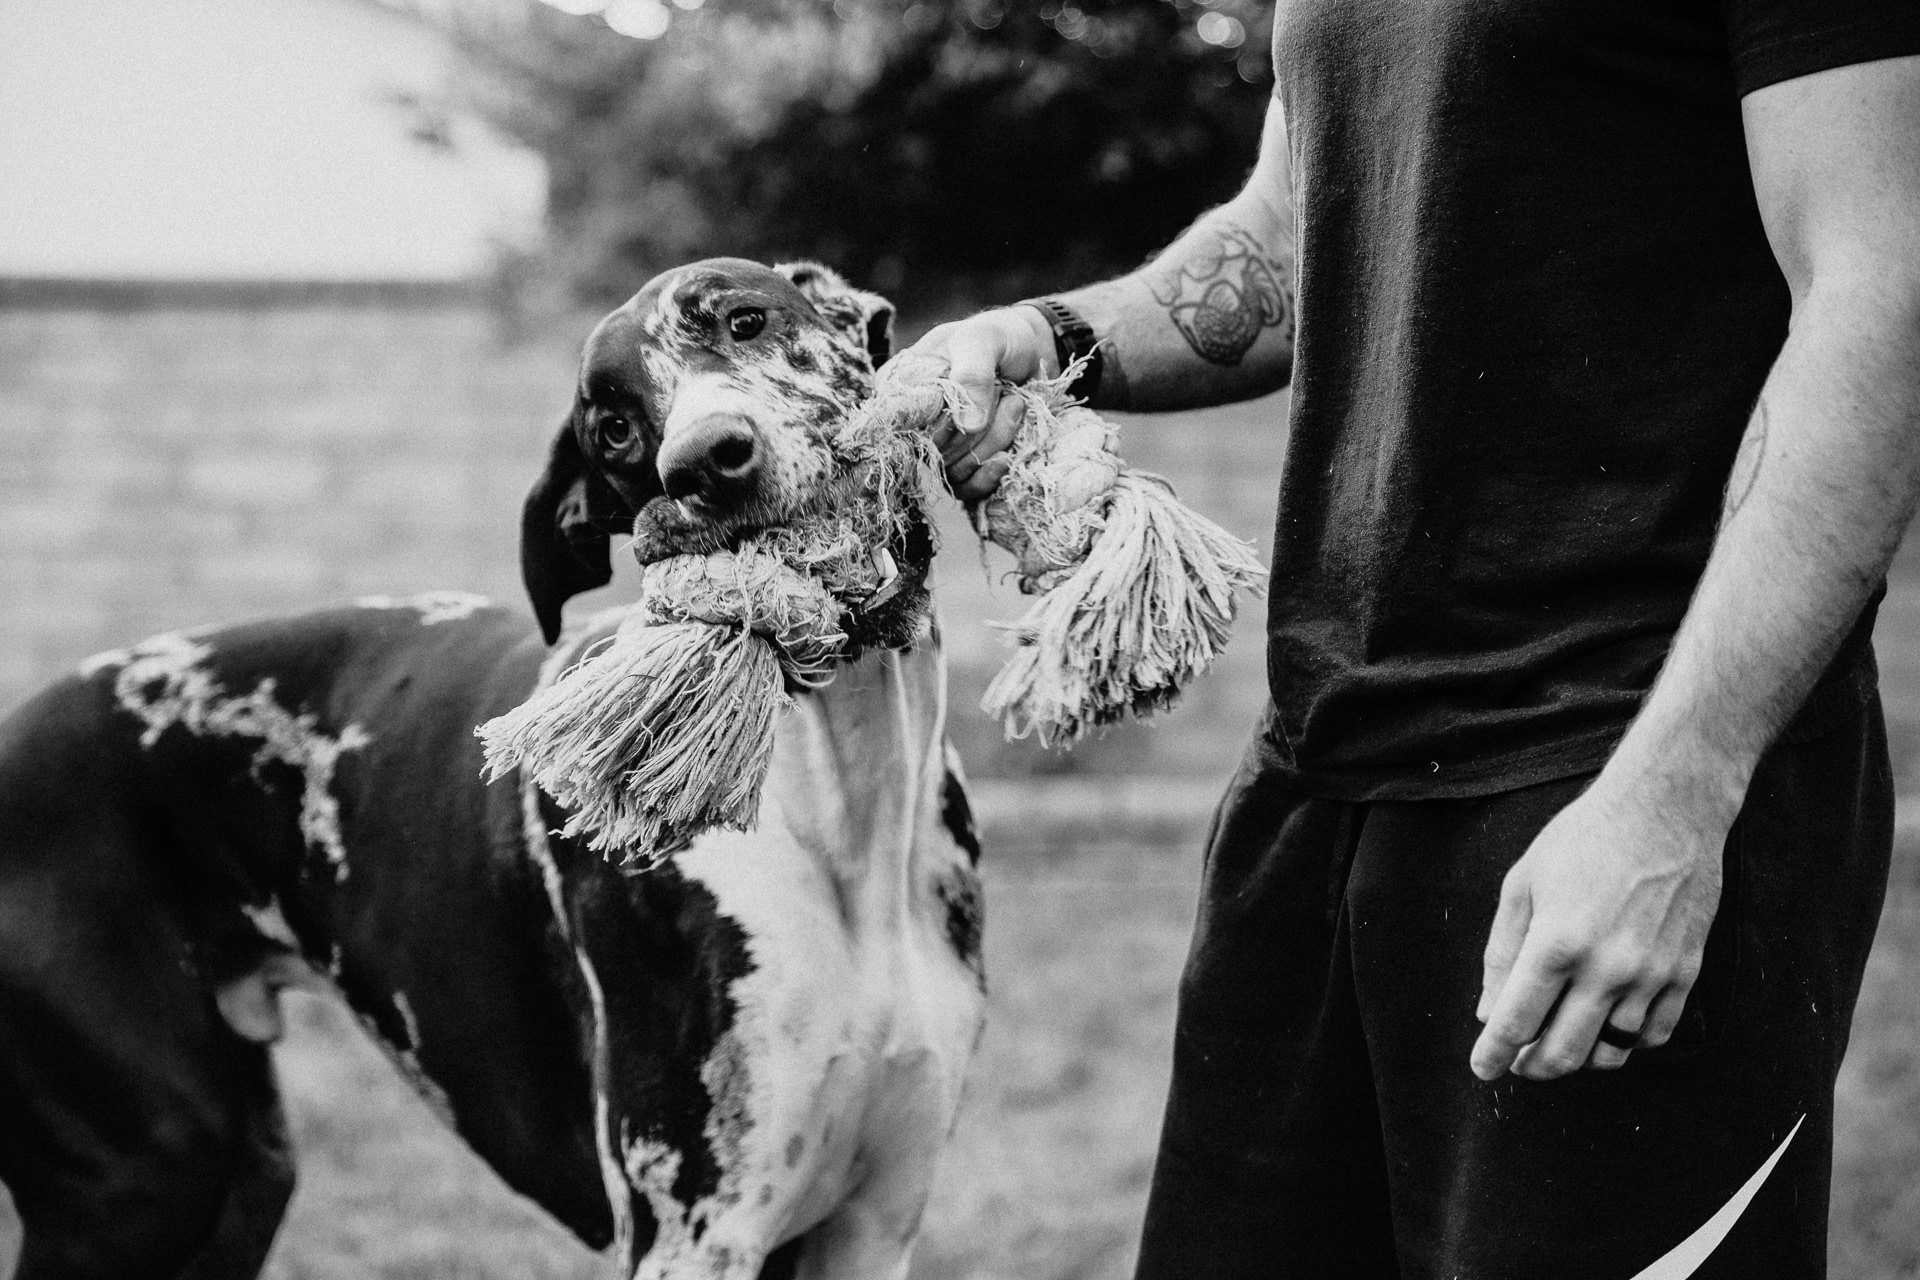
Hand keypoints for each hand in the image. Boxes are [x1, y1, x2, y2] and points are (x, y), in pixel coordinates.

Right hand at [898, 305, 1054, 501]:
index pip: (901, 421)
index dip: (938, 419)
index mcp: (900, 386)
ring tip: (1015, 403)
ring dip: (994, 441)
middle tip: (1005, 392)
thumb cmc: (999, 339)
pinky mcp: (962, 469)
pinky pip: (967, 488)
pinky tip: (1007, 455)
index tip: (971, 403)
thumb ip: (972, 374)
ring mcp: (937, 448)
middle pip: (933, 448)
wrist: (1034, 354)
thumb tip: (966, 425)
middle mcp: (912, 422)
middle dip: (978, 427)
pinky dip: (991, 473)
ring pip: (954, 469)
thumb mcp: (983, 340)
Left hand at [1470, 771, 1729, 1080]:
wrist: (1665, 811)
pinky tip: (1605, 1024)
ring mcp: (1651, 975)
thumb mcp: (1522, 884)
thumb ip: (1502, 952)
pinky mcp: (1684, 974)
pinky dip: (1624, 1042)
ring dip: (1578, 1057)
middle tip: (1517, 1060)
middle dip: (1531, 1067)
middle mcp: (1606, 968)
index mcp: (1556, 943)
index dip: (1493, 1056)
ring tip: (1559, 1037)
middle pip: (1562, 1054)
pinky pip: (1652, 1036)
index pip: (1515, 1023)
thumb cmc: (1583, 840)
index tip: (1483, 1070)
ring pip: (1610, 1053)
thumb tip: (1489, 1012)